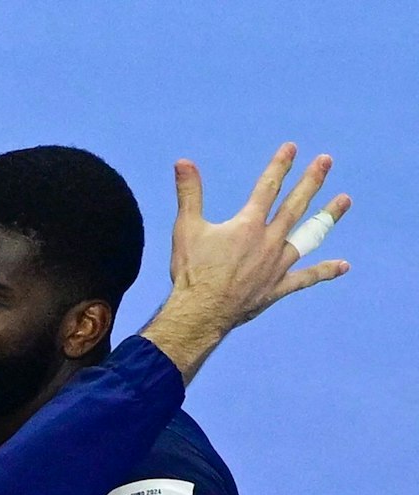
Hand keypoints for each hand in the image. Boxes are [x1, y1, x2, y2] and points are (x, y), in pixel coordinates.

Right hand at [143, 143, 350, 372]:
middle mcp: (269, 241)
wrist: (201, 312)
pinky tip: (343, 265)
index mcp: (248, 225)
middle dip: (311, 181)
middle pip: (295, 205)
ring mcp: (277, 265)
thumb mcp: (185, 228)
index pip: (267, 188)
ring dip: (327, 217)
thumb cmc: (191, 271)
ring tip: (345, 199)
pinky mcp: (278, 287)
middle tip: (326, 161)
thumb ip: (189, 194)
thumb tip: (183, 161)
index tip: (292, 147)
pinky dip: (324, 271)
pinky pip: (306, 278)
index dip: (280, 166)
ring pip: (309, 236)